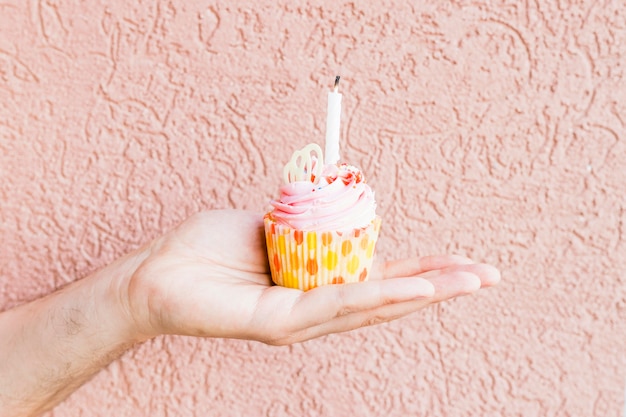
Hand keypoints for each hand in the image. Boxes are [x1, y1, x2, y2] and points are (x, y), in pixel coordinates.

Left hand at [122, 210, 499, 344]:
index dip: (423, 270)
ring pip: (371, 306)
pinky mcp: (278, 325)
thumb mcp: (270, 227)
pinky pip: (333, 306)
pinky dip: (375, 296)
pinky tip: (412, 290)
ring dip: (422, 292)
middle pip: (387, 298)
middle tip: (488, 277)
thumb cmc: (210, 250)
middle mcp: (315, 308)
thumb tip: (333, 210)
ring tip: (467, 282)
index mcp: (316, 285)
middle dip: (440, 286)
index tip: (461, 262)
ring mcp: (300, 320)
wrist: (158, 272)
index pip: (379, 279)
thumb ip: (306, 225)